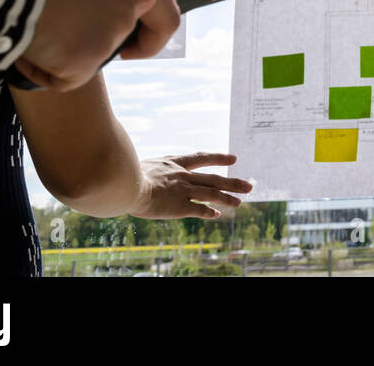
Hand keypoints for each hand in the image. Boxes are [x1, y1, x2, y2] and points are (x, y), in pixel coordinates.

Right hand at [16, 0, 180, 89]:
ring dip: (62, 52)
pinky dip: (42, 69)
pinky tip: (22, 42)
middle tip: (80, 53)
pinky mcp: (87, 58)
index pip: (165, 15)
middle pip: (130, 39)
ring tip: (27, 24)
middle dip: (108, 51)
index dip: (151, 36)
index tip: (131, 47)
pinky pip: (63, 76)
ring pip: (89, 57)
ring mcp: (114, 29)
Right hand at [131, 153, 253, 218]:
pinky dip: (209, 212)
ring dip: (227, 198)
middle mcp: (182, 175)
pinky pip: (199, 210)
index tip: (233, 158)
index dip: (218, 157)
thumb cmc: (124, 174)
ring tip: (240, 202)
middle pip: (214, 178)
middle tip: (249, 185)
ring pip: (211, 194)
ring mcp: (182, 190)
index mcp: (173, 162)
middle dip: (233, 182)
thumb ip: (148, 168)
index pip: (201, 158)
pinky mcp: (179, 206)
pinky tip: (217, 215)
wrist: (125, 184)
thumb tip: (142, 169)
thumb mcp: (139, 164)